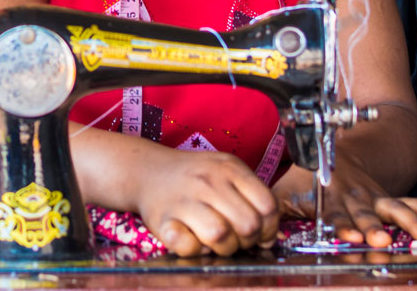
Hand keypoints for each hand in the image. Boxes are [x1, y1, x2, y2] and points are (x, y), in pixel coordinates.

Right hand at [135, 148, 279, 256]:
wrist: (147, 171)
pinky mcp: (163, 220)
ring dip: (224, 248)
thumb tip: (268, 235)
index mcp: (229, 168)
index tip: (260, 234)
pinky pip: (188, 246)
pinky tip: (192, 239)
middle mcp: (208, 181)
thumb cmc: (193, 176)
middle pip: (248, 225)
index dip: (269, 228)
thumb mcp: (225, 171)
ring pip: (221, 235)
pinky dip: (194, 250)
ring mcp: (184, 199)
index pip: (268, 206)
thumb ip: (251, 195)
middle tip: (236, 238)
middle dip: (248, 241)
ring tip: (216, 242)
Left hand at [276, 151, 416, 246]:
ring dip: (408, 222)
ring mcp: (373, 197)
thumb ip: (277, 210)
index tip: (351, 237)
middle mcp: (353, 199)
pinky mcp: (388, 197)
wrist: (332, 151)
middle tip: (381, 240)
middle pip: (365, 215)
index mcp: (328, 201)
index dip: (342, 227)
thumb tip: (264, 232)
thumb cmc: (305, 179)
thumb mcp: (286, 191)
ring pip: (392, 208)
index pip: (334, 216)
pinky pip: (410, 203)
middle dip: (373, 228)